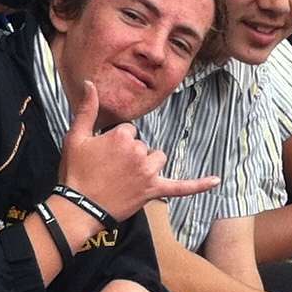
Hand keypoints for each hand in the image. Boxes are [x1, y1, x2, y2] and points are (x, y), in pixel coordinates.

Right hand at [62, 83, 221, 220]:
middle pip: (143, 144)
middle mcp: (139, 151)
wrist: (78, 208)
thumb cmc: (75, 172)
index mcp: (122, 136)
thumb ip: (86, 109)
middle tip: (109, 170)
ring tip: (126, 178)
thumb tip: (90, 84)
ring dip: (147, 165)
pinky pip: (182, 187)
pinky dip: (199, 185)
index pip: (128, 131)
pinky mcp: (154, 190)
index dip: (114, 142)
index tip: (102, 156)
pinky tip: (217, 180)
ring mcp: (148, 172)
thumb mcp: (75, 137)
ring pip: (157, 158)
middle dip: (129, 155)